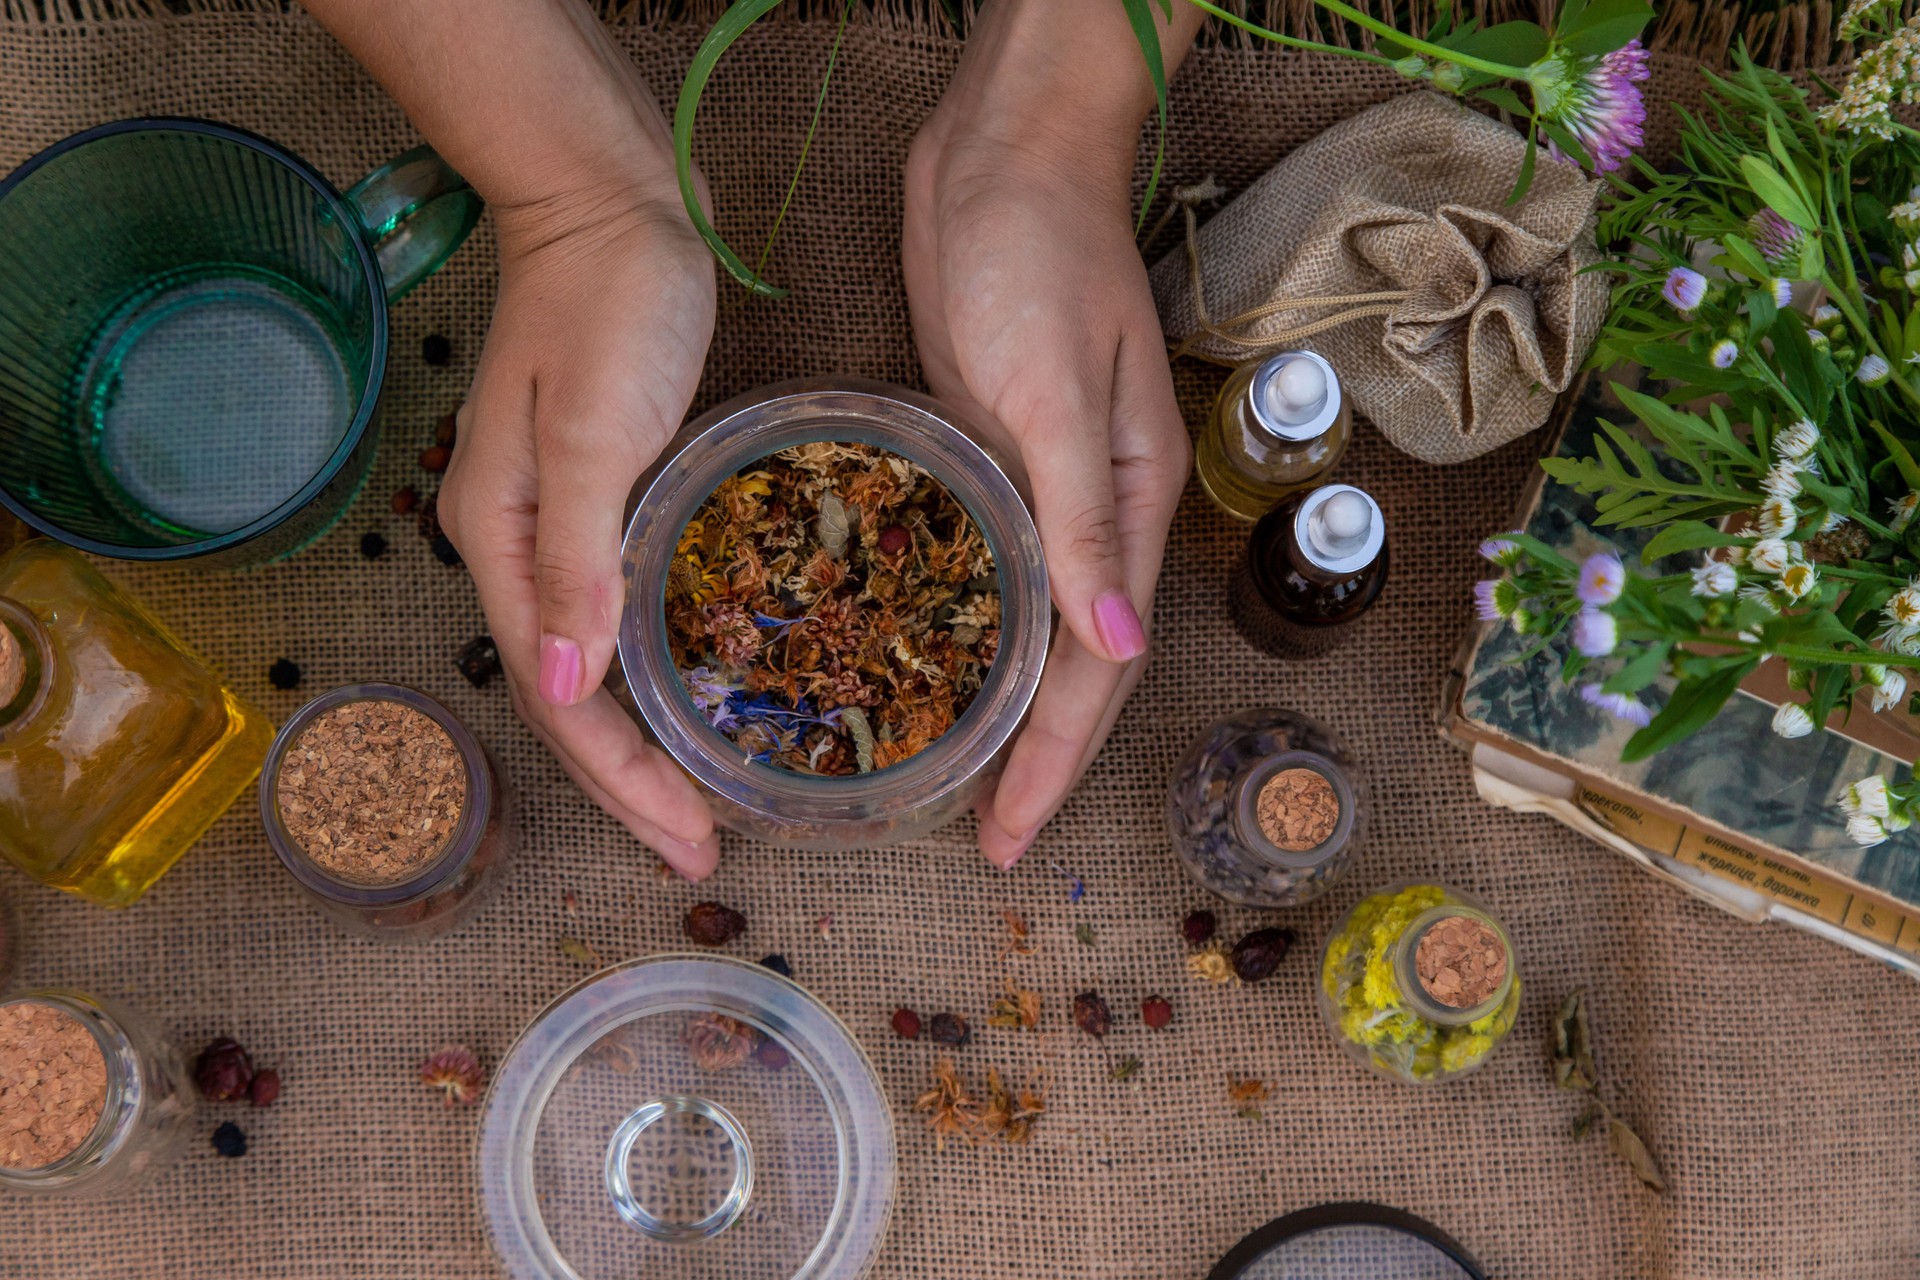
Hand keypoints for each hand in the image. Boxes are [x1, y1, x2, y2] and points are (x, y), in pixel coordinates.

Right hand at [438, 188, 721, 877]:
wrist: (608, 197)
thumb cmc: (608, 304)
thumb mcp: (595, 434)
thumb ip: (580, 562)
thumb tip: (573, 688)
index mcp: (505, 539)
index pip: (562, 699)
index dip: (624, 782)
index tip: (691, 844)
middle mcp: (518, 543)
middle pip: (572, 695)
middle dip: (634, 780)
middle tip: (706, 845)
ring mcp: (556, 517)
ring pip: (595, 659)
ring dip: (644, 733)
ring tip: (703, 794)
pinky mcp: (599, 489)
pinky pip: (620, 607)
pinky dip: (654, 665)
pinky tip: (695, 687)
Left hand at [903, 1, 1197, 868]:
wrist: (1003, 153)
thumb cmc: (1041, 259)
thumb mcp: (1060, 392)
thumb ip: (1083, 518)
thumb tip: (1112, 645)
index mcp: (1128, 502)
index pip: (1098, 665)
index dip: (1056, 757)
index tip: (1010, 834)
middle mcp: (1092, 509)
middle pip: (1071, 662)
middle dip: (1032, 756)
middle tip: (981, 837)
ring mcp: (1040, 484)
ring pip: (1027, 622)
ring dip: (999, 703)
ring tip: (954, 776)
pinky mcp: (989, 453)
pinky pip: (984, 566)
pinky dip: (963, 625)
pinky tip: (926, 659)